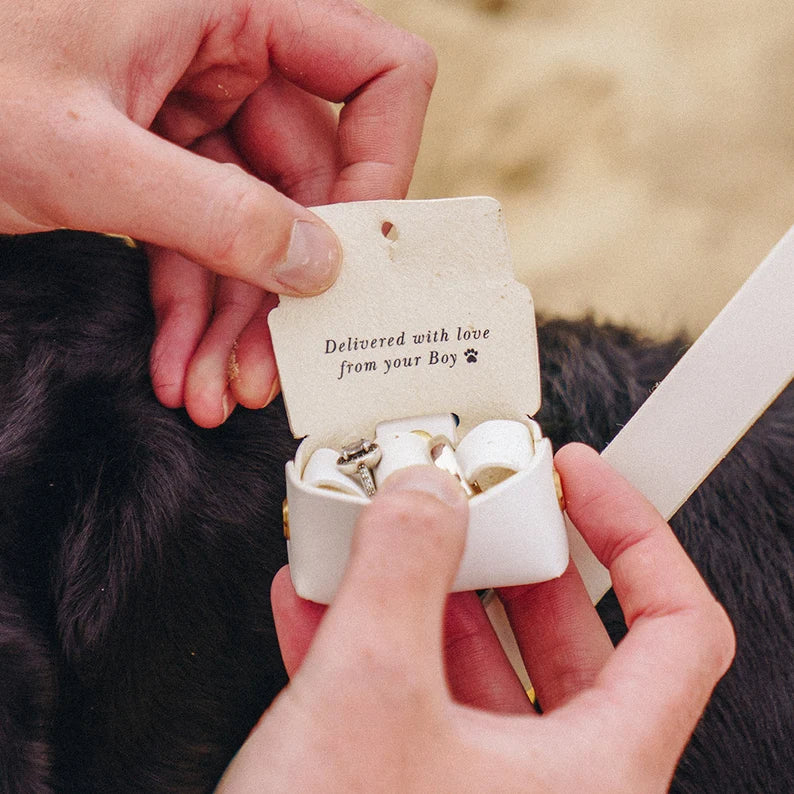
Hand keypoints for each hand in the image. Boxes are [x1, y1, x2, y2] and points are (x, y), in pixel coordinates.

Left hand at [0, 0, 434, 425]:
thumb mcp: (80, 153)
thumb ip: (214, 213)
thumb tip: (318, 266)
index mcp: (231, 2)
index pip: (377, 74)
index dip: (384, 168)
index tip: (357, 258)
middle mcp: (226, 51)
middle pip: (311, 182)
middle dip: (284, 288)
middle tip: (270, 367)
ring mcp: (193, 107)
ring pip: (256, 226)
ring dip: (238, 319)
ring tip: (215, 389)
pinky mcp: (158, 155)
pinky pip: (202, 239)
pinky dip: (193, 306)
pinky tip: (181, 362)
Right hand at [217, 444, 734, 790]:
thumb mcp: (370, 694)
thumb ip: (401, 570)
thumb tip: (424, 494)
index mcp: (595, 776)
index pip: (676, 627)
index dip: (636, 534)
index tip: (582, 481)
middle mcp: (552, 791)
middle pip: (566, 637)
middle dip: (509, 557)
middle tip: (471, 505)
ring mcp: (477, 793)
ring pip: (477, 666)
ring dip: (425, 592)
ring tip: (383, 539)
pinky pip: (411, 699)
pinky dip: (370, 637)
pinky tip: (321, 598)